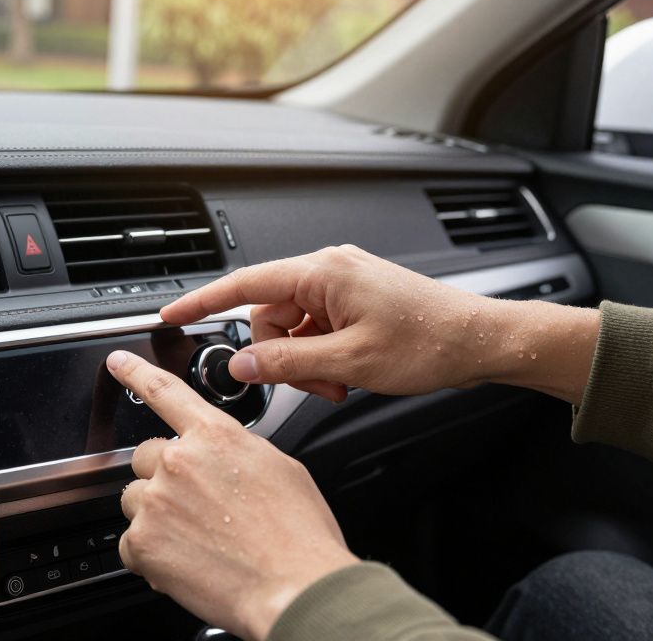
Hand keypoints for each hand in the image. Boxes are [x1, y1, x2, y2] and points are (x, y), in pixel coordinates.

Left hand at [106, 350, 356, 640]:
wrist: (295, 588)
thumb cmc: (297, 535)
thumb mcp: (279, 468)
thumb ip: (236, 450)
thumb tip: (221, 455)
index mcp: (215, 436)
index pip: (165, 391)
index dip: (135, 371)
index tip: (116, 362)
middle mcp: (179, 462)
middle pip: (145, 457)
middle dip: (163, 478)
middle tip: (196, 508)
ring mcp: (156, 502)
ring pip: (136, 500)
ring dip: (156, 516)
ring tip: (198, 539)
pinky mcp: (143, 543)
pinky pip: (130, 543)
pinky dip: (151, 555)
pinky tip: (187, 563)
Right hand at [161, 245, 599, 404]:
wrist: (481, 340)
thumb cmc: (431, 342)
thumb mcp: (351, 363)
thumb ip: (287, 364)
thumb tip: (242, 365)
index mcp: (323, 272)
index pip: (244, 285)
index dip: (202, 302)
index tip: (171, 315)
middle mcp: (329, 270)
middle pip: (269, 315)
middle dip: (281, 355)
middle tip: (313, 383)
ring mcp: (343, 284)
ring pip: (292, 327)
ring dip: (305, 362)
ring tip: (339, 383)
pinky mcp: (355, 300)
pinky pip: (316, 329)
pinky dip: (323, 357)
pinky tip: (347, 375)